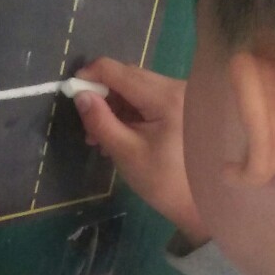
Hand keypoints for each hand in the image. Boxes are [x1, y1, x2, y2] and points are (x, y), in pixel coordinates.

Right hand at [74, 58, 207, 246]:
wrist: (203, 203)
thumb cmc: (164, 182)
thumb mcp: (125, 153)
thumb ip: (100, 121)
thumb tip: (79, 94)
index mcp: (166, 97)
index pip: (119, 71)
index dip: (91, 76)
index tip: (72, 91)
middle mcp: (178, 86)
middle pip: (129, 77)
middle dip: (103, 96)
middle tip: (87, 123)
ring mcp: (184, 94)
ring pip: (138, 88)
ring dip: (116, 106)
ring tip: (101, 136)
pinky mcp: (184, 105)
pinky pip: (150, 98)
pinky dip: (132, 112)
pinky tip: (121, 133)